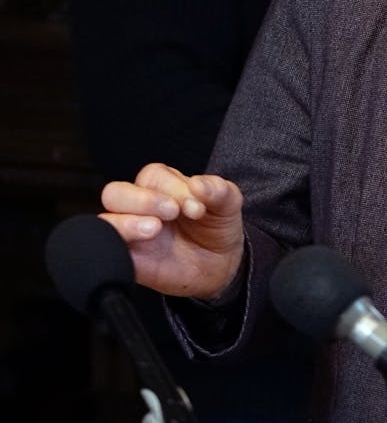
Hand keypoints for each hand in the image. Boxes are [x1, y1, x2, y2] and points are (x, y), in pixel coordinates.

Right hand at [98, 162, 245, 299]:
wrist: (220, 264)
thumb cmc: (217, 226)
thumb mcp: (228, 205)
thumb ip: (219, 190)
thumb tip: (199, 184)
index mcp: (161, 186)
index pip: (152, 176)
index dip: (174, 187)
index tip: (197, 207)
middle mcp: (139, 207)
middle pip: (116, 192)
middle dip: (144, 199)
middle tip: (173, 212)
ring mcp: (129, 234)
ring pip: (105, 220)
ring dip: (126, 222)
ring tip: (155, 228)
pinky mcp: (127, 260)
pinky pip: (106, 252)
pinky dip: (114, 246)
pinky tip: (141, 245)